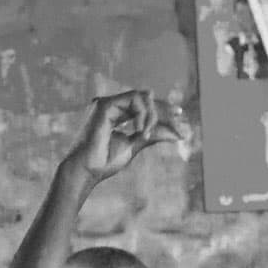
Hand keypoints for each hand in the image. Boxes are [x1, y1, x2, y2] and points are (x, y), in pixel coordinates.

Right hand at [62, 89, 182, 185]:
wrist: (87, 170)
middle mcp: (111, 106)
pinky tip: (140, 131)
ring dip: (152, 116)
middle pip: (146, 99)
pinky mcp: (105, 104)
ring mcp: (107, 103)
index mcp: (115, 114)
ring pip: (142, 97)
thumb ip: (152, 135)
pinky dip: (143, 114)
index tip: (180, 114)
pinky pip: (135, 100)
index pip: (143, 106)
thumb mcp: (135, 145)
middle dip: (163, 111)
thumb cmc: (105, 162)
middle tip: (178, 121)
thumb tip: (176, 133)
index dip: (162, 109)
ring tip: (146, 135)